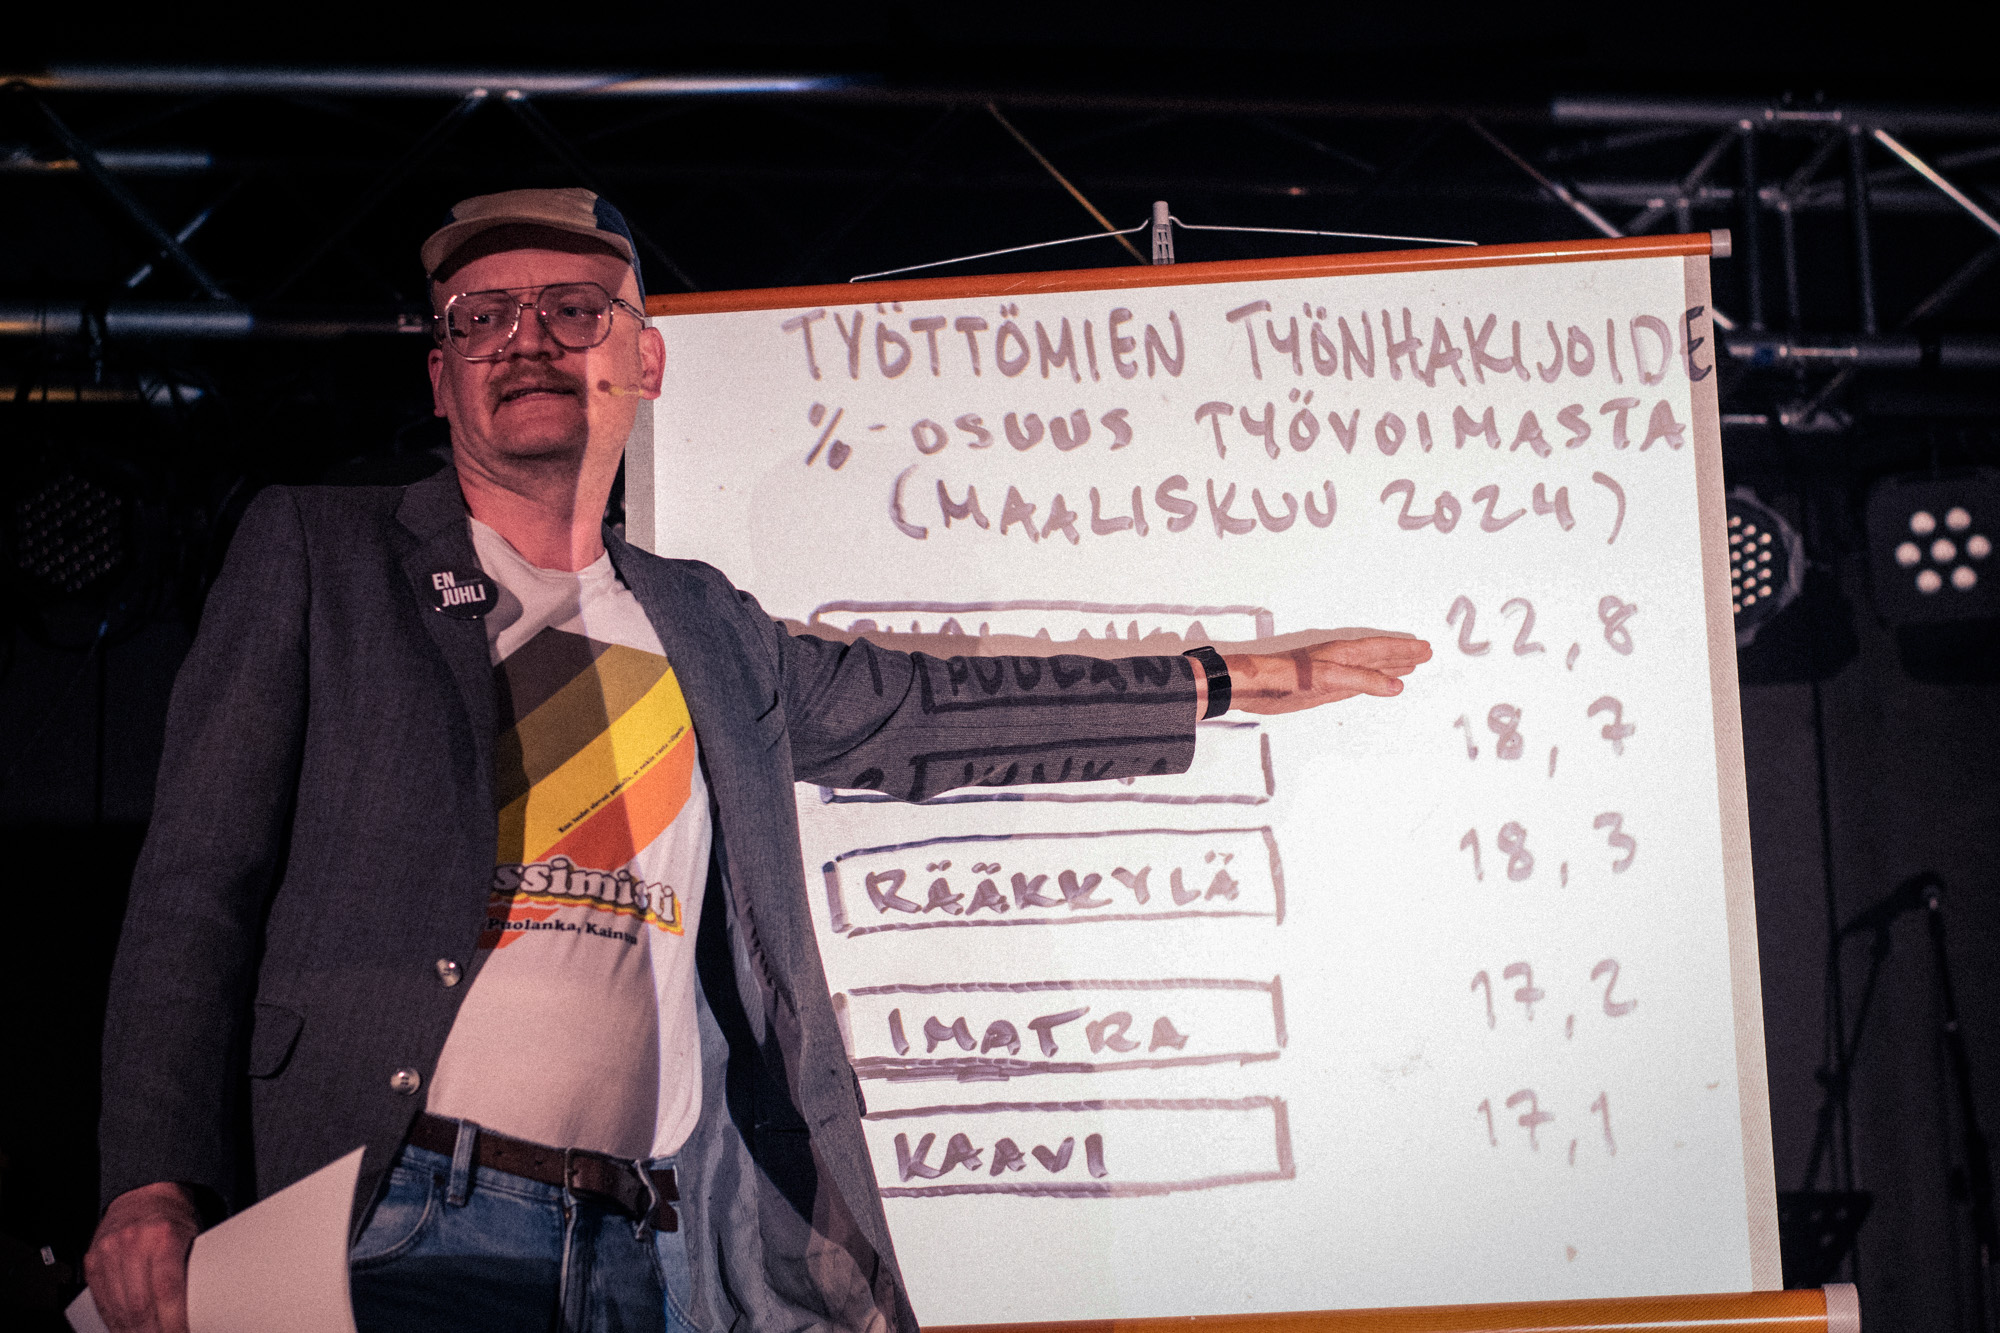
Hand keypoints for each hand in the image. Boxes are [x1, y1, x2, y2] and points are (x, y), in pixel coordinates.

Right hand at [84, 1182, 200, 1332]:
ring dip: (132, 1331)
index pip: (167, 1291)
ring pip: (118, 1308)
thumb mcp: (193, 1236)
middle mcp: (133, 1243)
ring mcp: (109, 1252)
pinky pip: (101, 1301)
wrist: (144, 1193)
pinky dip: (113, 1321)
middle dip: (153, 1332)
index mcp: (164, 1236)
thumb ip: (190, 1270)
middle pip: (139, 1306)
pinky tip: (126, 1329)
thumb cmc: (174, 1218)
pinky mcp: (93, 1261)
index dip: (173, 1322)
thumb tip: (200, 1308)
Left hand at [1218, 636, 1432, 714]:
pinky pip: (1357, 684)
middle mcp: (1342, 660)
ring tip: (1409, 666)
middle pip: (1379, 656)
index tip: (1425, 648)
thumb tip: (1396, 686)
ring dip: (1390, 667)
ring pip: (1370, 669)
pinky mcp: (1324, 689)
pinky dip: (1372, 683)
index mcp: (1344, 653)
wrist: (1254, 688)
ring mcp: (1334, 674)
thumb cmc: (1286, 677)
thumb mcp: (1329, 678)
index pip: (1381, 649)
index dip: (1403, 650)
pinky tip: (1377, 685)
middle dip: (1402, 655)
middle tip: (1425, 653)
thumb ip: (1363, 681)